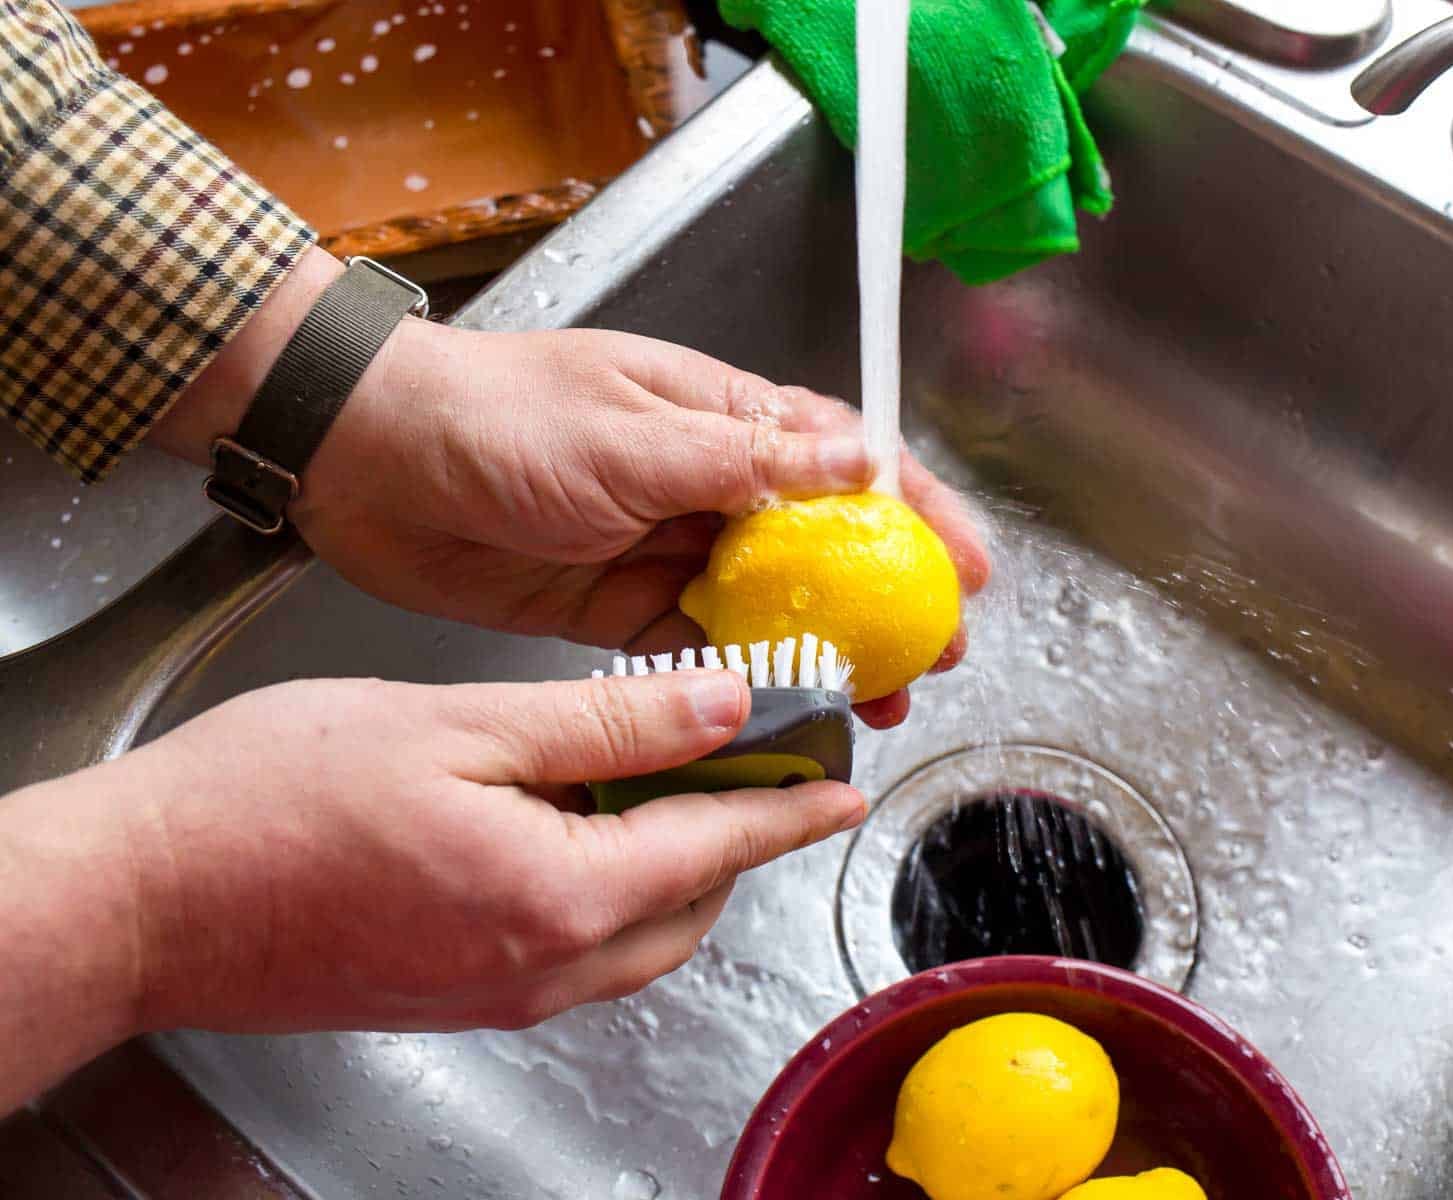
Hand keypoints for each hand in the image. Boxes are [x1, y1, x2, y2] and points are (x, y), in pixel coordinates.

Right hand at [2, 669, 860, 1103]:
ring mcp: (501, 994)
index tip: (842, 791)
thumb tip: (717, 709)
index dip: (790, 811)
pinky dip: (608, 889)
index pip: (719, 848)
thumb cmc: (272, 802)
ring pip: (638, 936)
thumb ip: (604, 722)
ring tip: (661, 782)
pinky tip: (576, 826)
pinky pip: (576, 952)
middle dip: (735, 835)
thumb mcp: (459, 726)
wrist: (143, 899)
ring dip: (672, 864)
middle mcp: (544, 967)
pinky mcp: (459, 995)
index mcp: (559, 894)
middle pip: (689, 902)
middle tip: (748, 762)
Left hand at [154, 249, 989, 726]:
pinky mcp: (619, 608)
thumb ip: (745, 462)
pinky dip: (738, 681)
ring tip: (871, 704)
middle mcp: (707, 485)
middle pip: (822, 547)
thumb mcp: (632, 434)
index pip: (848, 460)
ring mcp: (666, 549)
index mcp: (722, 419)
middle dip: (885, 603)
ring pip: (769, 608)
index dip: (918, 512)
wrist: (370, 463)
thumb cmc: (497, 417)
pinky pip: (698, 649)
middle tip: (931, 662)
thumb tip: (856, 465)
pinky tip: (774, 713)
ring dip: (823, 654)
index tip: (969, 570)